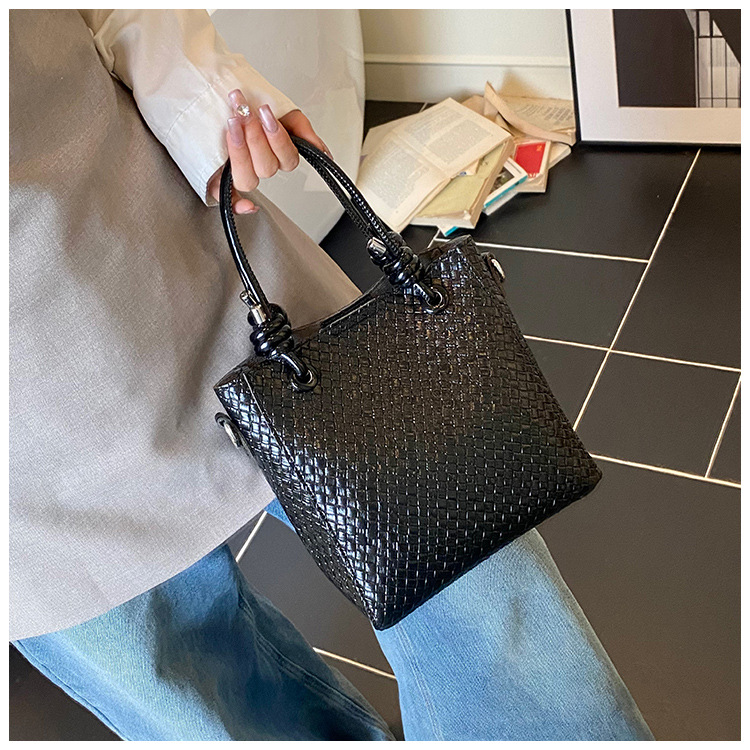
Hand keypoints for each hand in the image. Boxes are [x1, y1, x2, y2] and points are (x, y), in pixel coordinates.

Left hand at [207, 89, 330, 213]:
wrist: (212, 84)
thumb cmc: (246, 98)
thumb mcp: (280, 106)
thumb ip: (301, 128)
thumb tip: (321, 150)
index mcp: (276, 152)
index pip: (287, 159)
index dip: (278, 140)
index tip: (266, 113)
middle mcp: (260, 165)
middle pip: (267, 168)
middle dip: (256, 138)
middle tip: (245, 112)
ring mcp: (240, 172)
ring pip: (248, 180)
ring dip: (241, 153)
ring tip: (233, 124)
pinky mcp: (219, 178)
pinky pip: (229, 200)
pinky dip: (239, 206)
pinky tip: (247, 204)